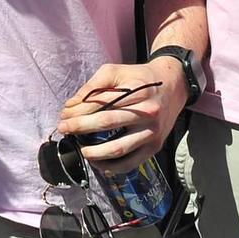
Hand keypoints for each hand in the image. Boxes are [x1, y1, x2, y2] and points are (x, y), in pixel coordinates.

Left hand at [56, 61, 189, 172]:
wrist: (174, 86)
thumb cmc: (140, 78)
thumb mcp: (116, 71)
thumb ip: (93, 86)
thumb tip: (72, 106)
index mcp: (137, 91)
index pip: (101, 102)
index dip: (79, 110)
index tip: (64, 114)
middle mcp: (147, 112)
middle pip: (107, 122)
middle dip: (80, 127)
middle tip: (64, 128)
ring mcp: (152, 132)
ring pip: (119, 148)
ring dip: (95, 152)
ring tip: (81, 150)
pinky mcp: (155, 146)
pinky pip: (131, 162)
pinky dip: (113, 167)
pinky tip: (99, 163)